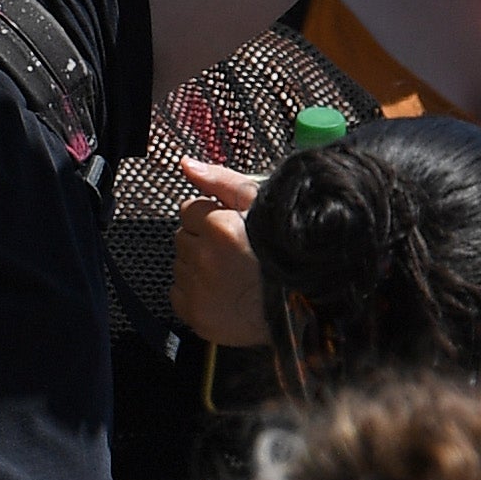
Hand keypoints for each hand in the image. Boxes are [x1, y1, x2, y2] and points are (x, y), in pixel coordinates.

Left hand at [164, 153, 269, 349]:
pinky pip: (179, 294)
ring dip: (198, 266)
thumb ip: (220, 182)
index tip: (230, 230)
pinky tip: (223, 293)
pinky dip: (195, 293)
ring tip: (232, 274)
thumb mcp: (261, 206)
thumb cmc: (286, 254)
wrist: (302, 308)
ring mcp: (199, 289)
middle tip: (234, 254)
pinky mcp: (196, 315)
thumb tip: (187, 165)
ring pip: (180, 265)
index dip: (210, 218)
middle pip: (183, 237)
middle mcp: (206, 258)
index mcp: (222, 228)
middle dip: (202, 241)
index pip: (189, 209)